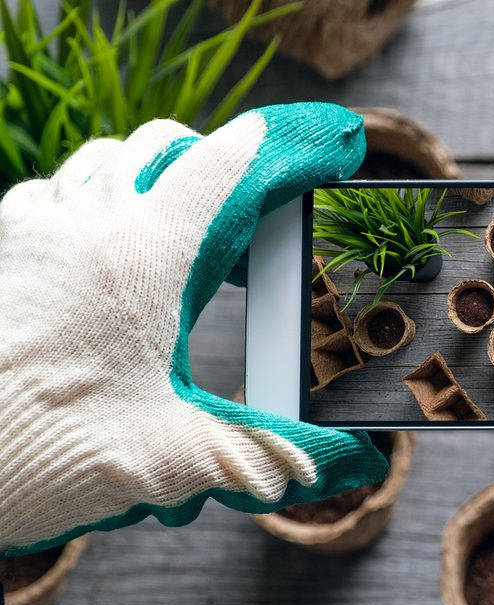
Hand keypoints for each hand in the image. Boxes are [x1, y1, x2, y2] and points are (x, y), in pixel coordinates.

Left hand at [0, 103, 387, 557]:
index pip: (223, 167)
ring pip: (98, 159)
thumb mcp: (182, 456)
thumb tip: (349, 466)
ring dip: (144, 174)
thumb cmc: (52, 452)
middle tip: (239, 204)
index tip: (323, 138)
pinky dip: (83, 198)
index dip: (280, 144)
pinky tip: (95, 246)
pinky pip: (47, 191)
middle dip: (209, 158)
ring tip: (171, 221)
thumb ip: (272, 453)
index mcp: (146, 258)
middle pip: (159, 144)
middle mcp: (87, 224)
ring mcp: (34, 230)